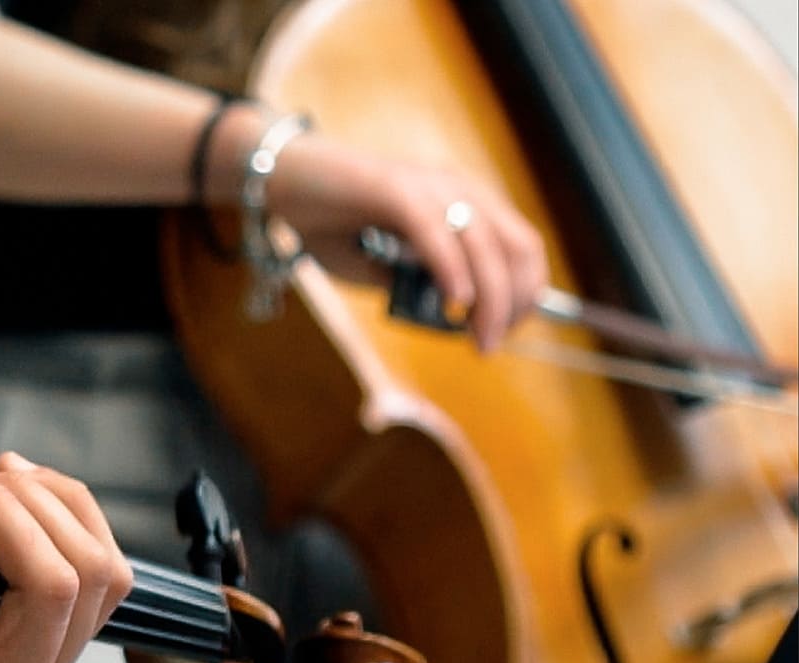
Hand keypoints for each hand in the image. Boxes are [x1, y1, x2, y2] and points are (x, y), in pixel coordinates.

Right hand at [263, 131, 548, 351]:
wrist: (279, 179)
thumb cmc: (324, 220)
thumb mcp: (376, 264)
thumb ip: (410, 283)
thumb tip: (442, 312)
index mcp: (461, 200)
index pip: (520, 246)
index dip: (525, 291)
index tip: (506, 329)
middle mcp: (455, 187)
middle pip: (515, 248)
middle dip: (514, 302)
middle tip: (491, 342)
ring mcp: (428, 185)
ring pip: (485, 245)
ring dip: (491, 298)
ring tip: (478, 336)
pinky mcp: (396, 189)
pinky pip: (438, 234)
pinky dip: (452, 270)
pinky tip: (455, 302)